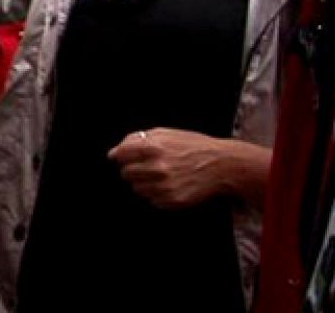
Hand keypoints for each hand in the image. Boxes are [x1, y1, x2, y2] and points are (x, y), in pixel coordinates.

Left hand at [107, 128, 233, 209]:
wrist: (221, 165)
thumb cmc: (192, 146)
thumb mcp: (165, 133)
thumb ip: (136, 139)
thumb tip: (113, 153)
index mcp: (153, 147)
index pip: (120, 155)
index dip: (121, 155)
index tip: (125, 157)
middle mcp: (157, 167)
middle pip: (125, 173)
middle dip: (132, 169)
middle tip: (147, 165)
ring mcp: (164, 186)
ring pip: (136, 188)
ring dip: (143, 182)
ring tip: (161, 174)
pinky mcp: (171, 201)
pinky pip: (150, 199)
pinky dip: (155, 193)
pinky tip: (169, 184)